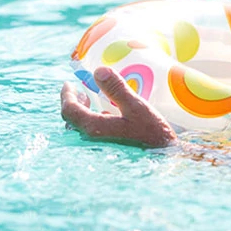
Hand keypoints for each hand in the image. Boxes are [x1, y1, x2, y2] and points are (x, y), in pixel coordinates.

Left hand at [60, 67, 177, 147]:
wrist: (164, 159)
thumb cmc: (152, 133)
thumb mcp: (136, 106)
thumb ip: (116, 89)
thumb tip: (98, 71)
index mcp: (94, 127)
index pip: (69, 109)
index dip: (67, 95)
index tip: (68, 83)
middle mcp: (91, 139)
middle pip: (72, 119)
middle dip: (73, 103)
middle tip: (79, 91)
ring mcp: (98, 146)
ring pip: (80, 127)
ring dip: (82, 112)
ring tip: (90, 101)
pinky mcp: (107, 149)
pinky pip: (91, 133)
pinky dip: (92, 120)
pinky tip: (105, 115)